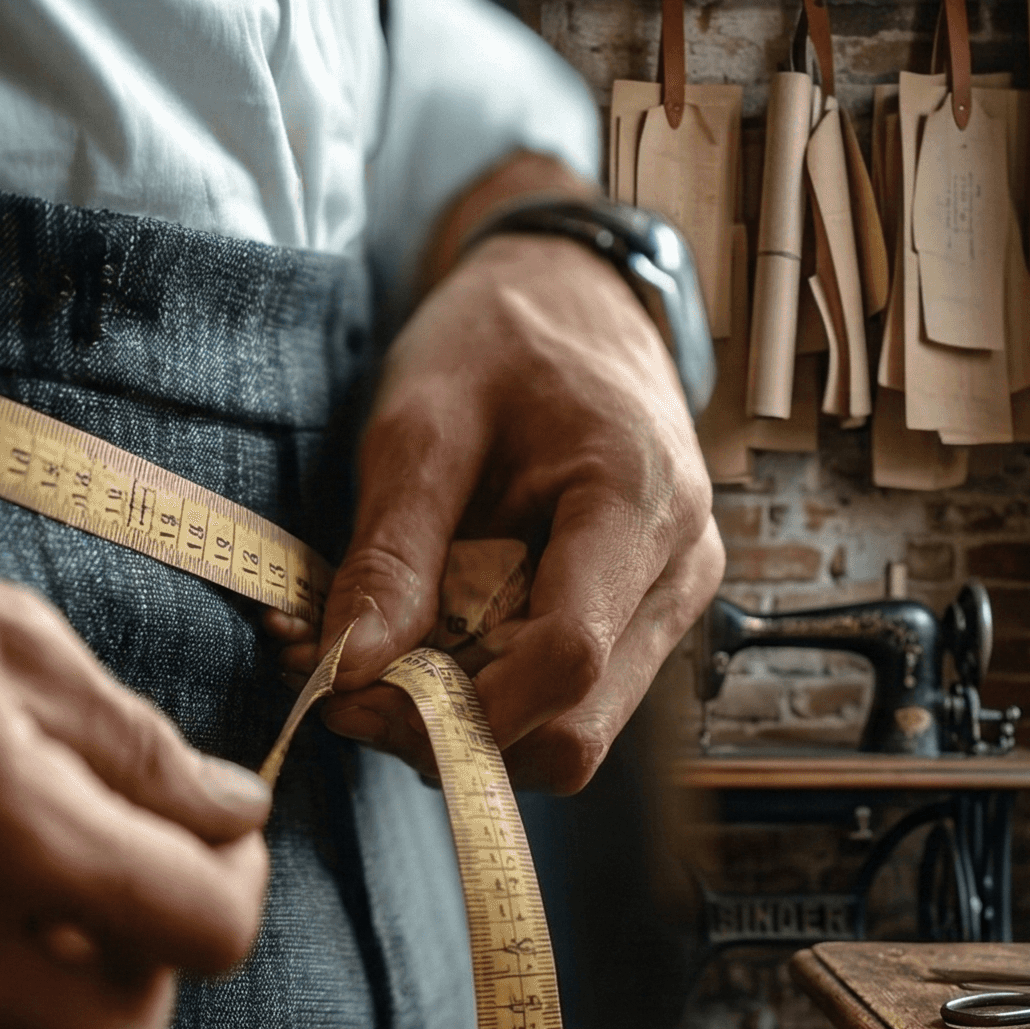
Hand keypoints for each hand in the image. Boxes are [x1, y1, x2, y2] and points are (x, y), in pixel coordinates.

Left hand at [272, 228, 721, 792]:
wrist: (572, 297)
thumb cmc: (500, 339)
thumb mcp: (421, 424)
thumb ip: (391, 553)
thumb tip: (351, 672)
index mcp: (639, 502)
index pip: (566, 660)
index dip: (455, 707)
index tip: (353, 696)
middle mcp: (679, 569)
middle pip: (574, 727)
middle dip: (452, 731)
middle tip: (350, 687)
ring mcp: (670, 600)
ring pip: (571, 731)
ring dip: (464, 722)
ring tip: (380, 658)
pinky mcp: (642, 616)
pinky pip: (567, 698)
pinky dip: (487, 695)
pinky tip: (426, 645)